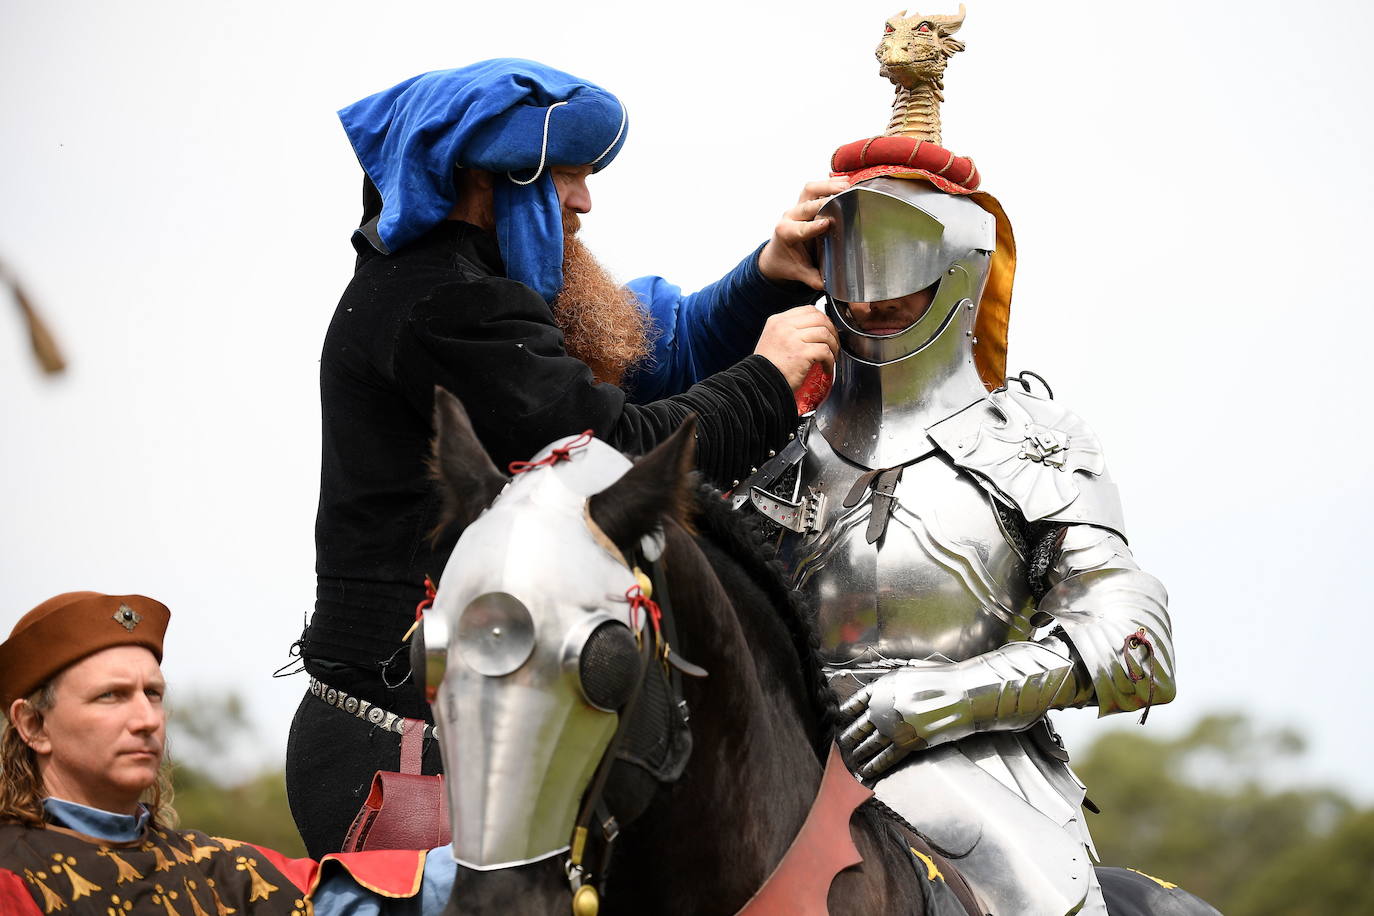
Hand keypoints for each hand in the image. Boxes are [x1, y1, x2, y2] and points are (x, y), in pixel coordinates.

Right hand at [753, 306, 837, 391]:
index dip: (822, 319)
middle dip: (832, 330)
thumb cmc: (768, 367)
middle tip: (834, 343)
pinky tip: (827, 368)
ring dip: (833, 346)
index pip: (808, 309)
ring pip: (825, 333)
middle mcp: (785, 326)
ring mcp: (793, 338)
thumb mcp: (773, 339)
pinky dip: (830, 360)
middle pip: (819, 318)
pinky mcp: (801, 353)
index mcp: (778, 321)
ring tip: (832, 356)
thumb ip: (789, 330)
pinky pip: (825, 351)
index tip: (827, 330)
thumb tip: (814, 328)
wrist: (760, 384)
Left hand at [758, 177, 850, 289]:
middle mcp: (789, 217)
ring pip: (809, 190)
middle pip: (806, 205)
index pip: (800, 228)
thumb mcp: (799, 273)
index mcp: (786, 234)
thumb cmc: (788, 263)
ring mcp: (797, 207)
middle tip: (843, 198)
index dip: (813, 226)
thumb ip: (813, 279)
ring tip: (847, 184)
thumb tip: (830, 286)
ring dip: (827, 185)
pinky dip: (829, 182)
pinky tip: (845, 181)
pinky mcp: (804, 201)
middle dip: (823, 201)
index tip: (827, 223)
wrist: (776, 255)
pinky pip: (815, 188)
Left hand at [839, 663, 973, 778]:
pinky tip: (867, 770)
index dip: (846, 713)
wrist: (961, 694)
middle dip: (849, 737)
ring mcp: (894, 727)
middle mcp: (883, 708)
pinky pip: (887, 757)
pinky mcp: (908, 743)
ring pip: (870, 743)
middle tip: (840, 744)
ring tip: (851, 760)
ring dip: (859, 753)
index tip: (839, 719)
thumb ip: (891, 686)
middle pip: (859, 726)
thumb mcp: (908, 674)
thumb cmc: (940, 680)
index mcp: (882, 688)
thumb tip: (881, 693)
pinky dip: (875, 765)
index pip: (855, 702)